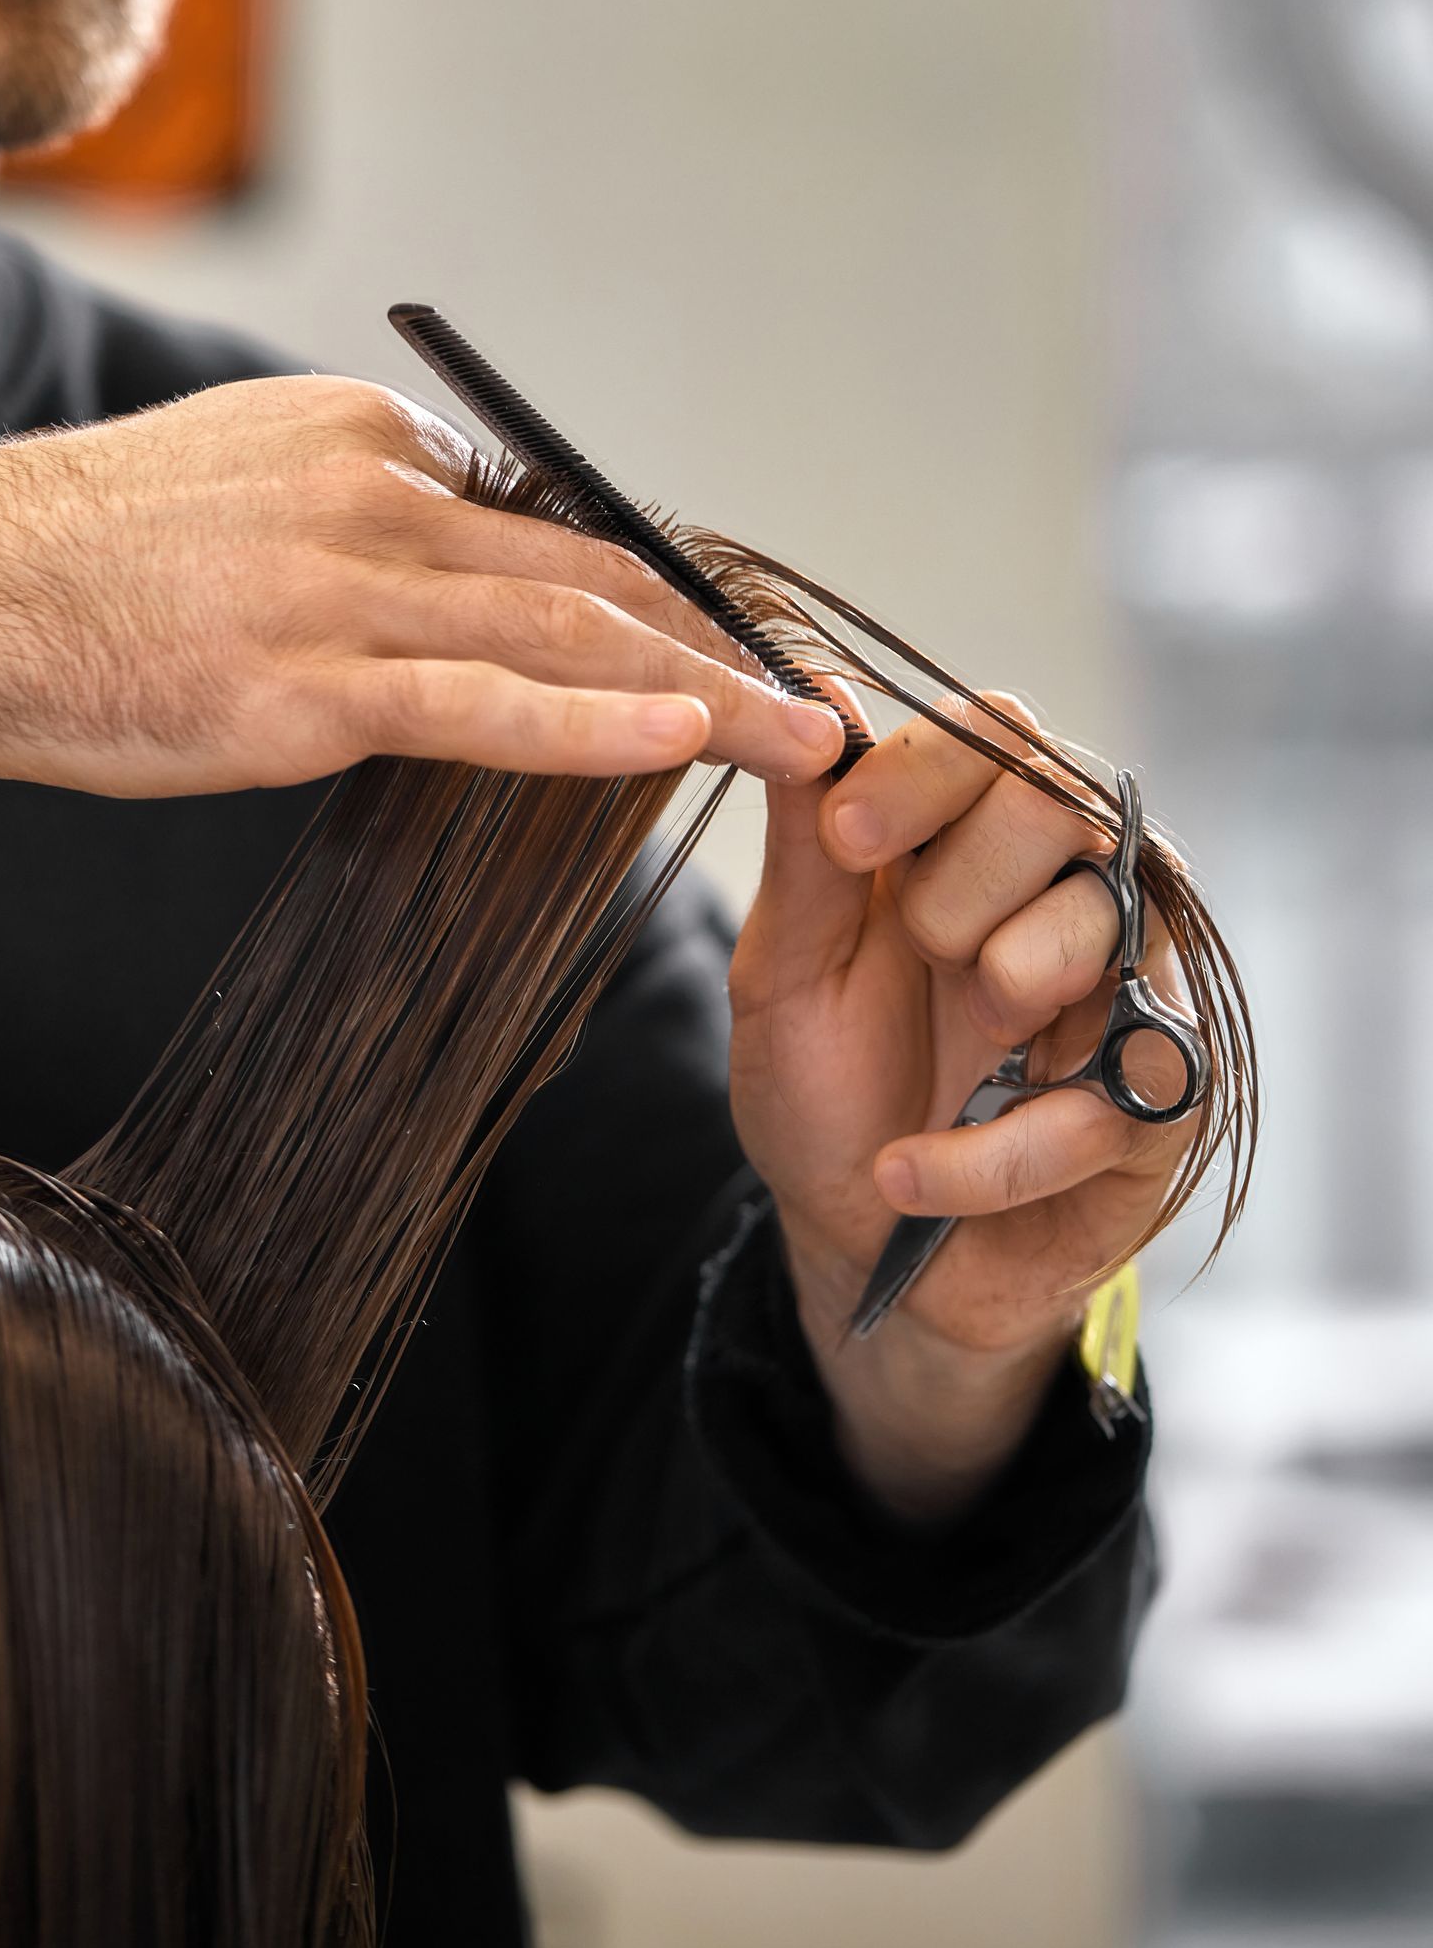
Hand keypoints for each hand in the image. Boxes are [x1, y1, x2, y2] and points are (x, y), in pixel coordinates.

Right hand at [0, 375, 842, 859]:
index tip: (731, 642)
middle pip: (594, 566)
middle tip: (823, 687)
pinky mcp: (304, 682)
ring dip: (710, 688)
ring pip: (568, 634)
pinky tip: (684, 742)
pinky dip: (597, 724)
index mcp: (367, 435)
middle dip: (724, 635)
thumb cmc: (68, 560)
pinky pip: (484, 703)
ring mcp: (343, 585)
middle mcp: (378, 491)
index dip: (656, 590)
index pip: (549, 516)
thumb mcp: (234, 487)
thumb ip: (350, 518)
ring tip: (810, 734)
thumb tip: (439, 578)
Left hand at [727, 696, 1194, 1520]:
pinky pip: (1102, 1093)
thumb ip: (806, 850)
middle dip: (961, 878)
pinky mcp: (1160, 1103)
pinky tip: (908, 1174)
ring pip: (1105, 919)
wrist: (861, 1252)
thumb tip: (813, 695)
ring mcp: (1126, 989)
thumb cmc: (830, 1092)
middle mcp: (1066, 889)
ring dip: (1005, 978)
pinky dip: (987, 1151)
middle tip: (916, 949)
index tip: (845, 840)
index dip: (923, 771)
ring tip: (957, 1042)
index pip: (994, 733)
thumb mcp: (787, 974)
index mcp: (970, 838)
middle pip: (1059, 799)